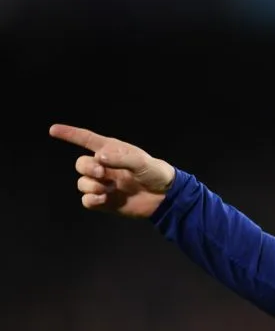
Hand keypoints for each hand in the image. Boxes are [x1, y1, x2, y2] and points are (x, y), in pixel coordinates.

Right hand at [50, 124, 175, 217]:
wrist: (165, 197)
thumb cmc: (155, 173)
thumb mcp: (141, 162)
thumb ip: (120, 158)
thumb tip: (98, 157)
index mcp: (112, 151)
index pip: (86, 140)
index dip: (70, 134)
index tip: (53, 130)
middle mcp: (104, 167)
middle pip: (81, 164)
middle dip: (86, 168)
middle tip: (102, 173)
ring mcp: (104, 184)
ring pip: (82, 183)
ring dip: (90, 185)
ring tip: (105, 189)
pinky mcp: (105, 201)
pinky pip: (87, 200)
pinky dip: (90, 199)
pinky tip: (103, 199)